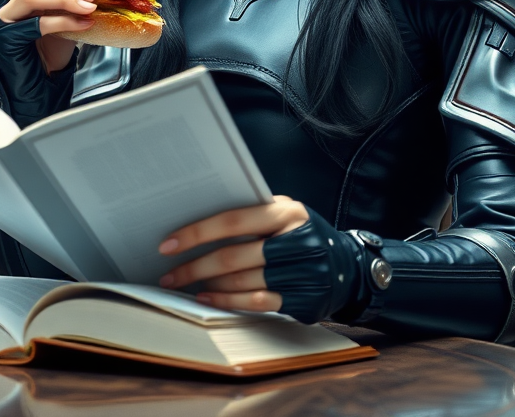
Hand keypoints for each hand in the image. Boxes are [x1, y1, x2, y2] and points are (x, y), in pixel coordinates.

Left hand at [158, 199, 365, 323]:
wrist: (347, 266)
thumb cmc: (302, 233)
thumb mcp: (285, 213)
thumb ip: (253, 213)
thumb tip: (198, 218)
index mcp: (286, 212)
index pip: (233, 220)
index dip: (197, 232)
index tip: (168, 244)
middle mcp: (294, 241)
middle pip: (233, 256)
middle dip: (195, 266)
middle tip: (169, 273)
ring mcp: (299, 273)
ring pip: (241, 281)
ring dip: (207, 285)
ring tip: (184, 284)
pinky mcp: (300, 298)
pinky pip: (256, 302)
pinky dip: (228, 301)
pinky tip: (208, 298)